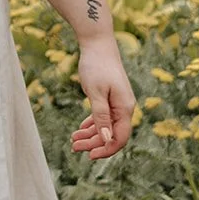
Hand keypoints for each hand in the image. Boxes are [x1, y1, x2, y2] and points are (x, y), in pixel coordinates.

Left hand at [70, 38, 134, 159]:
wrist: (97, 43)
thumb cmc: (96, 66)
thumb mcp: (95, 93)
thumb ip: (101, 116)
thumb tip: (107, 139)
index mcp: (125, 109)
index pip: (119, 138)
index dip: (106, 149)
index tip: (89, 155)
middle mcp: (124, 108)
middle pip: (111, 133)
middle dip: (94, 143)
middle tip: (74, 147)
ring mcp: (117, 102)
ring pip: (106, 125)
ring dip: (91, 134)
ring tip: (73, 139)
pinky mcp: (110, 97)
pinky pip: (103, 116)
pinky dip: (92, 123)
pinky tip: (81, 128)